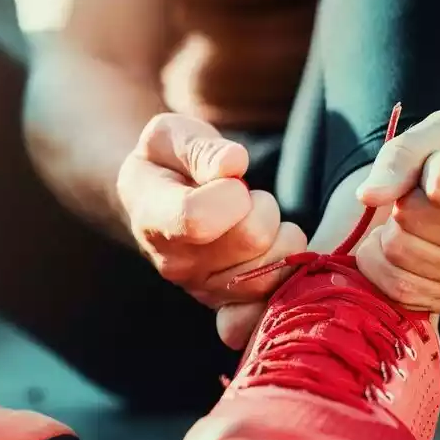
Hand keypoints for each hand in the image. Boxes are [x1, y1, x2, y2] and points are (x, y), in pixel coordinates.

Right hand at [118, 113, 306, 347]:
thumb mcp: (169, 136)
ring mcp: (204, 290)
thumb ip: (198, 148)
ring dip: (279, 234)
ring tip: (254, 219)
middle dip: (261, 205)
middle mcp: (176, 264)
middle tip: (245, 195)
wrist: (159, 200)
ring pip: (272, 267)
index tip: (227, 176)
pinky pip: (276, 295)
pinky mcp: (232, 304)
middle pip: (250, 238)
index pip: (199, 218)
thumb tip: (233, 165)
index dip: (230, 191)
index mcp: (154, 219)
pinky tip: (270, 246)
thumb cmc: (167, 162)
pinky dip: (286, 267)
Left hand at [354, 109, 439, 313]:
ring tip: (423, 215)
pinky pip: (398, 288)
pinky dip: (385, 262)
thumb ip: (403, 154)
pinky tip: (407, 241)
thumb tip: (367, 197)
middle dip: (406, 199)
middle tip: (428, 192)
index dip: (427, 166)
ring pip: (399, 254)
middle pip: (411, 220)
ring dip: (394, 229)